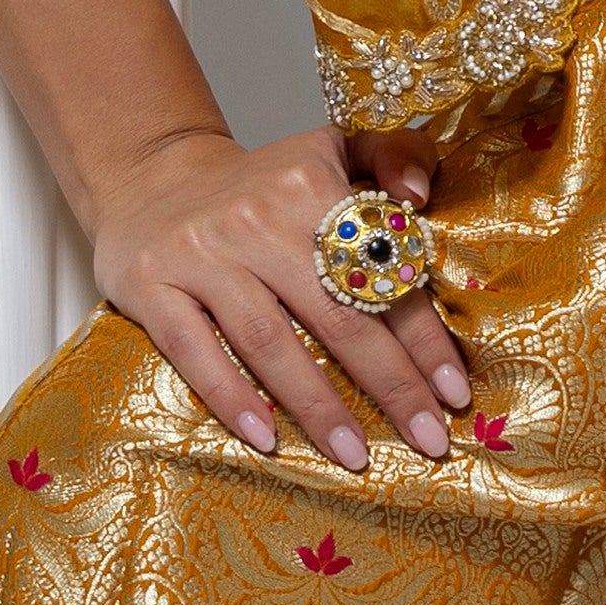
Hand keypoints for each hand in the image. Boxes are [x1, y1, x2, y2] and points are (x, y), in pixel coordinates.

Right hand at [87, 119, 471, 470]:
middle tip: (428, 439)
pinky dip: (231, 399)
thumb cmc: (259, 183)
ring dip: (318, 407)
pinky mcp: (151, 286)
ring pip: (269, 342)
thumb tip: (419, 197)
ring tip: (355, 456)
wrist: (150, 174)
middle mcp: (255, 219)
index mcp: (310, 187)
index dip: (424, 339)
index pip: (381, 274)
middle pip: (336, 315)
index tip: (455, 392)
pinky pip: (194, 352)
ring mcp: (199, 255)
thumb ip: (394, 154)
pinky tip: (267, 440)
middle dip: (391, 385)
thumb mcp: (331, 148)